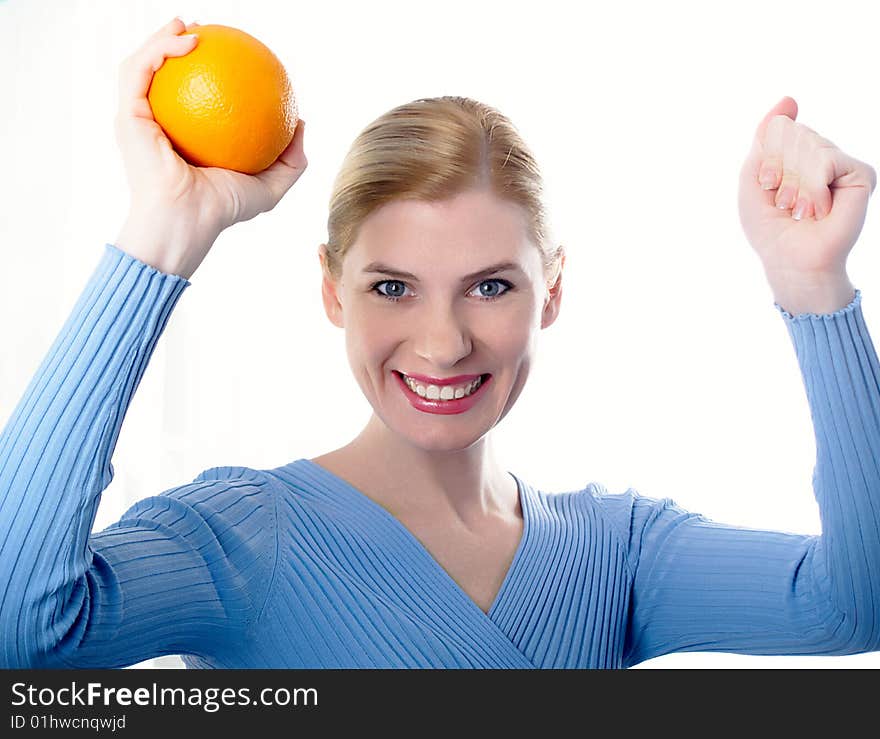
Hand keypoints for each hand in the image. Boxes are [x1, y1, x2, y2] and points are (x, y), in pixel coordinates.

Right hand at [114, 18, 307, 277]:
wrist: (187, 223)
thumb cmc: (223, 211)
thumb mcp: (269, 186)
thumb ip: (291, 160)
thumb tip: (302, 123)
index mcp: (182, 140)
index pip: (190, 100)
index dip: (204, 73)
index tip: (227, 56)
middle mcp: (157, 127)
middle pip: (161, 77)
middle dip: (174, 46)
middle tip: (203, 31)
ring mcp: (138, 121)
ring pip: (143, 65)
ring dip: (161, 38)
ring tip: (189, 24)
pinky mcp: (127, 116)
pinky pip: (139, 71)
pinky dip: (159, 49)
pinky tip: (187, 40)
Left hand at [737, 96, 874, 311]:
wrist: (791, 259)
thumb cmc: (770, 226)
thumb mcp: (753, 178)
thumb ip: (766, 137)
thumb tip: (790, 100)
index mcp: (795, 154)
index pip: (778, 129)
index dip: (767, 160)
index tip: (767, 187)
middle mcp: (820, 155)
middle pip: (793, 133)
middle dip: (780, 171)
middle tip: (785, 203)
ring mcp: (841, 164)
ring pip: (809, 144)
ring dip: (794, 183)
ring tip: (799, 210)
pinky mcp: (860, 175)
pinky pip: (828, 159)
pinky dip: (813, 187)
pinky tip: (817, 209)